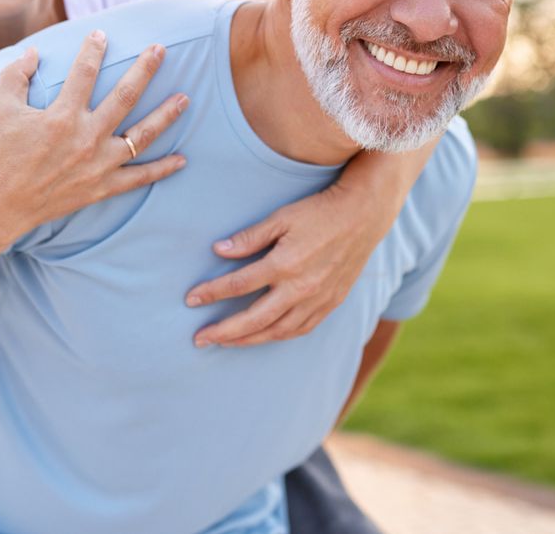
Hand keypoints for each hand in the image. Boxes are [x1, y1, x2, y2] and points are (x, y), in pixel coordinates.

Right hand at [0, 30, 188, 237]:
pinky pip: (139, 178)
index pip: (84, 73)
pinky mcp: (102, 188)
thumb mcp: (1, 109)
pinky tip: (182, 159)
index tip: (101, 35)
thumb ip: (16, 75)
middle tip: (160, 50)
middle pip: (125, 97)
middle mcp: (87, 138)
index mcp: (62, 116)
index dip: (93, 50)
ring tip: (184, 98)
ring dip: (166, 115)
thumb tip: (32, 52)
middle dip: (144, 70)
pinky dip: (162, 169)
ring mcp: (99, 164)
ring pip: (142, 136)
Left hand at [186, 182, 391, 347]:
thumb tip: (218, 251)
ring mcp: (317, 300)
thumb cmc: (319, 212)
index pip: (238, 285)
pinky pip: (300, 329)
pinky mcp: (331, 303)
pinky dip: (278, 336)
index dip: (211, 293)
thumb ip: (249, 237)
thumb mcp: (281, 217)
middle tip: (199, 339)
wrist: (364, 216)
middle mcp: (300, 288)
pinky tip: (264, 336)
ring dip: (249, 340)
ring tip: (226, 342)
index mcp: (284, 264)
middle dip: (224, 332)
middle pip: (254, 319)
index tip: (191, 299)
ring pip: (277, 331)